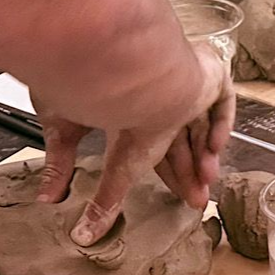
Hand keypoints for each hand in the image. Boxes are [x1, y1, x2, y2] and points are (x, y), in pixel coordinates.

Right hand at [34, 48, 231, 244]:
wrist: (123, 67)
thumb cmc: (95, 90)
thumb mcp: (83, 141)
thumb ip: (73, 176)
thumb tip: (52, 206)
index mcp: (135, 106)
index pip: (155, 146)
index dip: (167, 173)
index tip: (176, 198)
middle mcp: (162, 92)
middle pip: (182, 139)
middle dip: (189, 172)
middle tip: (197, 201)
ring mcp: (187, 79)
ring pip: (201, 123)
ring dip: (203, 157)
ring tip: (204, 188)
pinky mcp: (208, 72)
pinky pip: (223, 99)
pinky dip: (220, 125)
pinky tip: (213, 149)